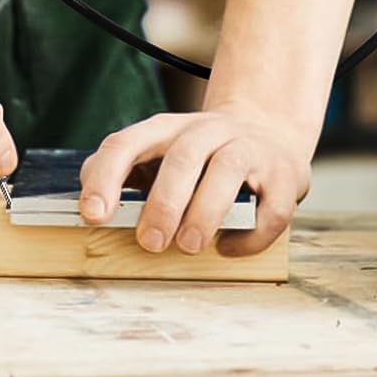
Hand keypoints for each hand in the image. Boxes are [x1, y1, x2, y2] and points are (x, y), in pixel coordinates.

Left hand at [78, 104, 311, 257]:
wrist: (269, 131)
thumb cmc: (200, 157)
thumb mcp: (160, 153)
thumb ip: (124, 172)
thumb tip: (91, 206)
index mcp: (169, 128)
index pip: (129, 142)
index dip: (107, 176)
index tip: (93, 214)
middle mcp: (209, 131)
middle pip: (184, 155)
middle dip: (164, 200)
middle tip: (150, 242)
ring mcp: (249, 148)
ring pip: (228, 169)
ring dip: (205, 210)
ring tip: (189, 245)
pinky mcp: (285, 175)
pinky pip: (271, 205)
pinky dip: (251, 234)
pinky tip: (230, 248)